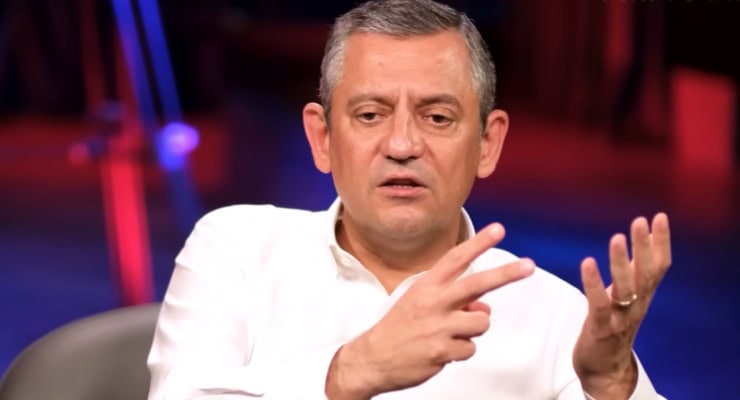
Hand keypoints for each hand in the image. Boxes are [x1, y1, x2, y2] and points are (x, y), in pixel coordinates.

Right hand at [325, 223, 534, 399]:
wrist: (373, 358)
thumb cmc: (399, 328)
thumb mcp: (420, 303)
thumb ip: (453, 299)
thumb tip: (484, 306)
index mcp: (426, 285)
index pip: (456, 258)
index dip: (479, 243)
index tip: (498, 229)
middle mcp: (433, 302)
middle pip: (478, 283)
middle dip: (506, 274)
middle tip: (529, 266)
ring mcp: (438, 326)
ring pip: (481, 322)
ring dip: (472, 329)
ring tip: (449, 334)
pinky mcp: (442, 350)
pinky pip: (470, 348)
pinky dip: (460, 351)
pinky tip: (440, 350)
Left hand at [573, 213, 671, 398]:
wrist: (605, 370)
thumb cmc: (613, 327)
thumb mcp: (627, 297)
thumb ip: (633, 271)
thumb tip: (640, 241)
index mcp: (643, 296)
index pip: (658, 266)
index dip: (661, 242)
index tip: (659, 217)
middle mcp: (637, 305)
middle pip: (646, 274)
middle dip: (644, 246)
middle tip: (640, 221)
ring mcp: (620, 317)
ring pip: (625, 288)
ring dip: (621, 262)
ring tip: (617, 237)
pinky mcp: (601, 328)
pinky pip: (600, 303)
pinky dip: (594, 283)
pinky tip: (588, 263)